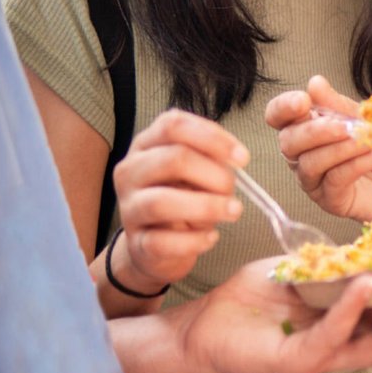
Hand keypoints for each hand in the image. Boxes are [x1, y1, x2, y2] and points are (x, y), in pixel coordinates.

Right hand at [111, 109, 246, 290]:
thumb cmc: (180, 199)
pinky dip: (194, 240)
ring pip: (162, 202)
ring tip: (232, 212)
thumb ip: (209, 159)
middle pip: (172, 159)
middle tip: (233, 190)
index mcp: (146, 145)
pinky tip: (211, 238)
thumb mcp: (193, 172)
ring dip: (206, 206)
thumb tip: (235, 160)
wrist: (155, 247)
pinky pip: (163, 242)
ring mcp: (129, 208)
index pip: (173, 125)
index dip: (211, 138)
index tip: (242, 158)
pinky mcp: (137, 243)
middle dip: (214, 174)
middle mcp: (131, 172)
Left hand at [177, 257, 371, 372]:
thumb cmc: (263, 295)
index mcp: (366, 325)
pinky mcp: (297, 361)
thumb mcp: (318, 269)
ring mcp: (329, 357)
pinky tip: (368, 281)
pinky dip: (354, 308)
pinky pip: (334, 336)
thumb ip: (354, 261)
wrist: (205, 323)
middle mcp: (355, 347)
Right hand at [265, 76, 371, 221]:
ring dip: (340, 148)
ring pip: (309, 164)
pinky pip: (335, 181)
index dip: (283, 108)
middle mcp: (307, 156)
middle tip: (345, 126)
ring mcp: (318, 181)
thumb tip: (314, 83)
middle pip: (288, 142)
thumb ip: (341, 106)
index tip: (303, 101)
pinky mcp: (333, 202)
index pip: (279, 117)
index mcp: (311, 130)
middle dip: (314, 131)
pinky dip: (356, 164)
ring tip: (367, 140)